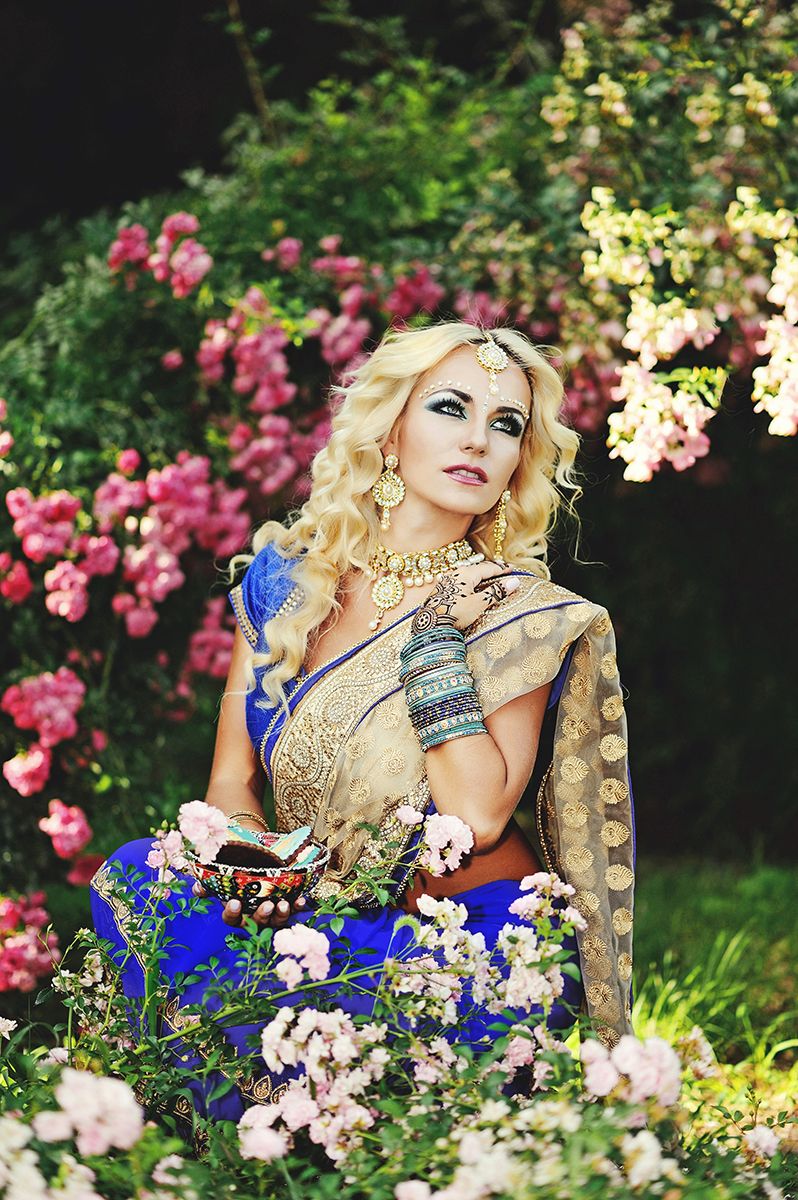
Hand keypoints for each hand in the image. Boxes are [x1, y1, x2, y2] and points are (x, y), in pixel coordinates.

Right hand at [192, 880, 306, 928]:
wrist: (254, 859)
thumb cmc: (235, 871)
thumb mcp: (221, 876)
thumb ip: (209, 883)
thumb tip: (197, 888)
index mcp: (235, 912)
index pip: (231, 918)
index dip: (232, 913)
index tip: (235, 902)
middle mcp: (253, 916)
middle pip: (256, 923)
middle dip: (261, 916)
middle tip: (266, 905)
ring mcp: (271, 914)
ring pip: (275, 921)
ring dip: (281, 915)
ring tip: (283, 904)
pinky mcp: (286, 907)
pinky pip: (293, 910)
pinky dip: (297, 907)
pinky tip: (301, 900)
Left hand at [413, 559, 519, 633]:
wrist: (429, 626)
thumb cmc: (455, 613)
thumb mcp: (479, 603)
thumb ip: (496, 592)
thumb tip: (514, 582)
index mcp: (465, 573)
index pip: (488, 568)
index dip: (501, 568)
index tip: (512, 568)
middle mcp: (455, 574)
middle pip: (477, 569)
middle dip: (490, 569)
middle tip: (502, 569)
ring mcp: (446, 582)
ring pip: (467, 575)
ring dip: (479, 576)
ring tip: (488, 577)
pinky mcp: (441, 591)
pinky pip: (460, 582)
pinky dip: (470, 583)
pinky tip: (471, 587)